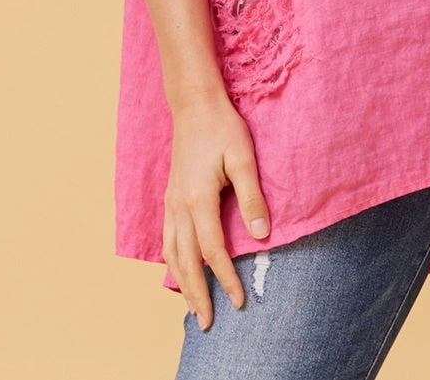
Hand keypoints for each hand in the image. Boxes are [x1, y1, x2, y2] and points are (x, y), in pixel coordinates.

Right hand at [162, 87, 270, 327]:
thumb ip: (252, 197)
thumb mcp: (243, 158)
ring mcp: (171, 202)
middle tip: (207, 324)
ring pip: (171, 253)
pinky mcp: (170, 197)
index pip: (213, 250)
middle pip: (186, 261)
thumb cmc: (223, 128)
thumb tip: (262, 234)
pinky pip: (167, 239)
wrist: (194, 105)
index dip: (226, 278)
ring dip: (181, 282)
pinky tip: (179, 270)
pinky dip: (172, 261)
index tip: (239, 300)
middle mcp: (179, 206)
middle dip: (197, 294)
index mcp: (198, 199)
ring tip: (191, 307)